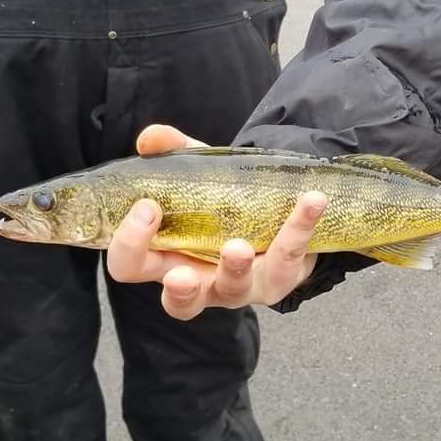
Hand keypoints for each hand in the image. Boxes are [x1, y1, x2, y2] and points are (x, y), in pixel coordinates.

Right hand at [105, 124, 322, 319]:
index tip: (146, 209)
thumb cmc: (220, 202)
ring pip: (233, 289)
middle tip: (181, 272)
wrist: (272, 214)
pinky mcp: (278, 279)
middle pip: (178, 301)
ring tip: (239, 246)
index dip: (130, 245)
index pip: (129, 266)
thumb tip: (151, 138)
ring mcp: (238, 287)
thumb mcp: (195, 174)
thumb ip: (173, 151)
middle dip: (179, 288)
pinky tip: (311, 201)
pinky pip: (289, 256)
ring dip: (234, 268)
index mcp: (164, 259)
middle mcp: (198, 281)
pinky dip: (300, 225)